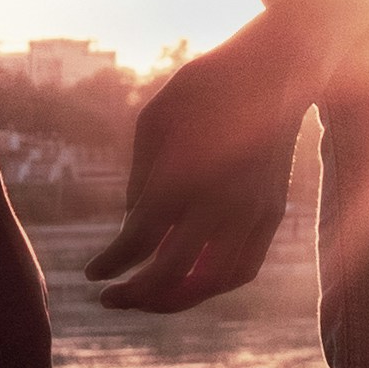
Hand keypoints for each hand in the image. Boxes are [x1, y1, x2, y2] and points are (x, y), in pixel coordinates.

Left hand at [88, 15, 311, 315]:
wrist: (276, 69)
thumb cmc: (205, 87)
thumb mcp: (155, 119)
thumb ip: (140, 178)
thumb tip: (134, 227)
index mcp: (182, 175)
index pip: (138, 240)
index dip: (110, 264)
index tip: (92, 274)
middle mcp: (220, 202)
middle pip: (172, 274)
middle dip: (135, 294)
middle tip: (109, 299)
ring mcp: (252, 212)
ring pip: (214, 282)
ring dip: (177, 298)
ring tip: (151, 297)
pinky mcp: (273, 213)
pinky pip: (245, 268)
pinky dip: (215, 284)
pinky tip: (191, 281)